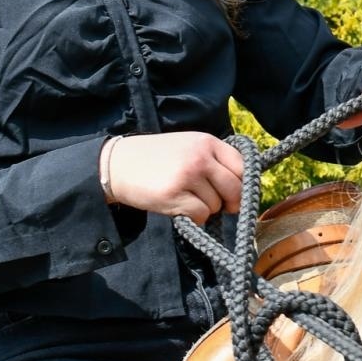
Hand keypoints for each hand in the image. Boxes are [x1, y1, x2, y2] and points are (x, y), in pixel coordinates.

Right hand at [102, 133, 244, 221]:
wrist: (118, 165)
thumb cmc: (157, 158)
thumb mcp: (188, 146)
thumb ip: (214, 160)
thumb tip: (242, 189)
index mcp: (207, 142)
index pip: (243, 166)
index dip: (242, 184)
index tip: (235, 193)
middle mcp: (200, 157)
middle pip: (235, 189)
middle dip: (230, 202)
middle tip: (219, 205)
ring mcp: (187, 176)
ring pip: (217, 205)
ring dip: (207, 209)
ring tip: (187, 198)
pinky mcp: (174, 196)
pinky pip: (201, 216)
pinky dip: (195, 218)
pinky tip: (181, 208)